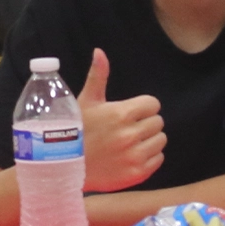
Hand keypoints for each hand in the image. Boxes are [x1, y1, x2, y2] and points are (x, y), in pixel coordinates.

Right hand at [78, 48, 165, 190]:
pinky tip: (132, 156)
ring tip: (132, 142)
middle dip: (146, 123)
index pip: (153, 104)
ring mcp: (134, 156)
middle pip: (158, 122)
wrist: (64, 167)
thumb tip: (99, 51)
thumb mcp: (86, 101)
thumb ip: (98, 76)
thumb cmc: (75, 130)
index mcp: (121, 113)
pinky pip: (158, 160)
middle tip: (129, 128)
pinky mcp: (137, 174)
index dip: (144, 107)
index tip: (131, 113)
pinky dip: (150, 158)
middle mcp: (131, 135)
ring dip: (150, 140)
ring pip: (161, 140)